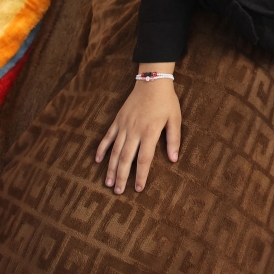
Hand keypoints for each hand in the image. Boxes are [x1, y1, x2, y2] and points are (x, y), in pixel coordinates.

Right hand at [95, 66, 180, 193]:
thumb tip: (173, 159)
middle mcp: (134, 131)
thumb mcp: (175, 119)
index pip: (143, 159)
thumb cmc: (166, 101)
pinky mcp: (117, 120)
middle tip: (118, 192)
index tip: (138, 188)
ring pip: (114, 151)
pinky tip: (98, 161)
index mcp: (149, 132)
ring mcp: (124, 126)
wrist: (152, 81)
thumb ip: (173, 140)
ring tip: (108, 183)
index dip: (140, 175)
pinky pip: (107, 137)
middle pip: (125, 159)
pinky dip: (102, 149)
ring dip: (110, 168)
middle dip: (121, 177)